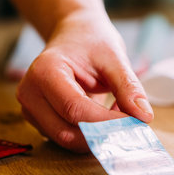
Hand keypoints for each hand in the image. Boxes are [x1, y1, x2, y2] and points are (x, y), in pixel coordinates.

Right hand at [16, 11, 152, 151]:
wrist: (75, 35)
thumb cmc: (92, 42)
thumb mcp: (115, 58)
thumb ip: (128, 87)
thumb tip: (144, 116)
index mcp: (45, 72)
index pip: (75, 109)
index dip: (107, 121)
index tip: (136, 122)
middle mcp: (29, 94)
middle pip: (67, 131)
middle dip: (104, 134)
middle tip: (133, 125)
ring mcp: (30, 110)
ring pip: (67, 139)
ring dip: (98, 136)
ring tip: (120, 114)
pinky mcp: (39, 120)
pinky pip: (67, 137)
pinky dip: (91, 134)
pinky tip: (106, 116)